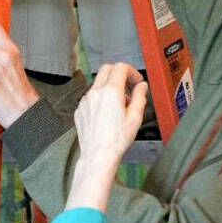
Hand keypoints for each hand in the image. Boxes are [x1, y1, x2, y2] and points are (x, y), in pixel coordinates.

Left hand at [65, 64, 147, 211]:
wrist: (98, 155)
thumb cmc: (117, 139)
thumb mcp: (135, 118)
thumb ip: (139, 97)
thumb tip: (141, 86)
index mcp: (110, 91)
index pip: (120, 67)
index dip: (132, 71)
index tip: (137, 81)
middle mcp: (95, 92)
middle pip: (106, 69)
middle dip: (119, 73)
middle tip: (128, 85)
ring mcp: (85, 100)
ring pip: (98, 84)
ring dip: (110, 88)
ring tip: (119, 107)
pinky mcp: (80, 109)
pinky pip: (91, 97)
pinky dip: (100, 99)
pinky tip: (107, 115)